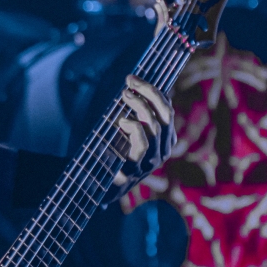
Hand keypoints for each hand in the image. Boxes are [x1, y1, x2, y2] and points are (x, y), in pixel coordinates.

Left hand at [111, 57, 175, 186]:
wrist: (100, 188)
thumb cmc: (115, 154)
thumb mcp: (127, 132)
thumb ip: (134, 115)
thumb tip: (133, 86)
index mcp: (165, 139)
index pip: (166, 109)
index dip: (152, 91)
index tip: (132, 78)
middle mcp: (163, 150)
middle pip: (164, 114)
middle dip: (149, 93)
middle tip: (129, 81)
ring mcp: (152, 161)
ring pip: (154, 127)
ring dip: (139, 105)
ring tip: (124, 94)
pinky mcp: (137, 169)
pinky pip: (142, 144)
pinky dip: (133, 128)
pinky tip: (121, 121)